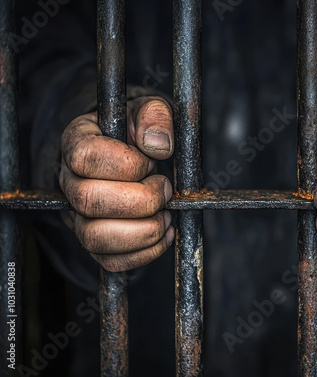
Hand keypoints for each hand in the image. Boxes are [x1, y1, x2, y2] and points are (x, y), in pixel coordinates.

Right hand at [60, 96, 174, 271]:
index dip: (127, 164)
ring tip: (166, 215)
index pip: (85, 157)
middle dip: (141, 200)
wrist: (130, 151)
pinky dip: (145, 253)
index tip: (152, 162)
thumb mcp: (148, 109)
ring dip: (142, 232)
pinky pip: (111, 261)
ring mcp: (78, 215)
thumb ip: (154, 115)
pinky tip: (165, 232)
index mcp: (77, 142)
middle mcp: (70, 181)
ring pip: (94, 238)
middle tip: (166, 190)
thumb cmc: (138, 129)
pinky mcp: (97, 240)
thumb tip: (158, 146)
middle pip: (88, 201)